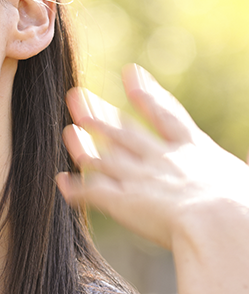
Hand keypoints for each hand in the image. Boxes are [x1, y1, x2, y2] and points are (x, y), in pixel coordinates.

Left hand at [57, 64, 248, 249]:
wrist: (220, 221)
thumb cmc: (246, 207)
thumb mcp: (246, 183)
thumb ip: (238, 171)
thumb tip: (245, 169)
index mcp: (195, 149)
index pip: (167, 114)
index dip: (147, 93)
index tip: (130, 72)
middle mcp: (161, 159)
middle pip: (124, 131)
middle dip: (100, 113)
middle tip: (77, 95)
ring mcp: (140, 178)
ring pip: (104, 157)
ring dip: (83, 144)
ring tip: (67, 131)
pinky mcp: (123, 201)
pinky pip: (93, 193)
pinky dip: (76, 189)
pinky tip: (62, 184)